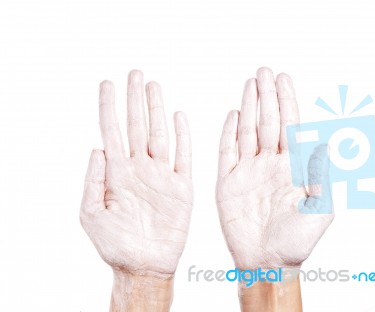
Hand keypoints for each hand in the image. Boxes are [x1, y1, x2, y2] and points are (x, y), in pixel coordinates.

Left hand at [80, 70, 191, 287]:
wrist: (145, 264)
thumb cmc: (116, 244)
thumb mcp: (92, 213)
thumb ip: (93, 180)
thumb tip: (97, 147)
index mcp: (117, 173)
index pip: (111, 132)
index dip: (108, 107)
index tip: (107, 84)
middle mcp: (139, 168)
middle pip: (136, 125)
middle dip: (134, 99)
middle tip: (134, 73)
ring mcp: (161, 175)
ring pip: (159, 134)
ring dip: (156, 110)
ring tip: (153, 85)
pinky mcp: (182, 186)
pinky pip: (184, 156)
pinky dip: (183, 136)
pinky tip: (179, 116)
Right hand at [216, 67, 333, 270]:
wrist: (266, 262)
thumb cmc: (295, 242)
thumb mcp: (319, 212)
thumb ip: (321, 178)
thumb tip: (324, 144)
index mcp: (292, 169)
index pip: (290, 127)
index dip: (286, 102)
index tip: (283, 79)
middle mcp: (270, 165)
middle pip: (268, 122)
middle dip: (266, 96)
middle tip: (263, 72)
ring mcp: (248, 171)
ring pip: (248, 131)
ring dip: (248, 107)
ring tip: (249, 85)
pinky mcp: (228, 182)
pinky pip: (226, 152)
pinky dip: (228, 133)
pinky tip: (233, 114)